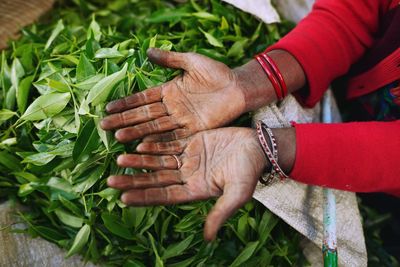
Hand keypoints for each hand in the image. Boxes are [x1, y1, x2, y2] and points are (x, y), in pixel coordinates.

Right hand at [100, 48, 246, 142]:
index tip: (108, 107)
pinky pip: (173, 136)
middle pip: (144, 115)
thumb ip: (170, 59)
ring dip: (137, 131)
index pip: (143, 98)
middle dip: (125, 120)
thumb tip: (147, 51)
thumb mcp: (192, 61)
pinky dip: (158, 140)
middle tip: (104, 125)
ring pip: (155, 126)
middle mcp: (172, 108)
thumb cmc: (217, 73)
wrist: (239, 87)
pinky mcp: (193, 129)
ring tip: (118, 136)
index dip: (126, 103)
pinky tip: (142, 144)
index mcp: (169, 91)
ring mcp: (182, 120)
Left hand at [107, 127, 267, 239]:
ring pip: (159, 161)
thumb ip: (220, 213)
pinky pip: (169, 144)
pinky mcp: (192, 143)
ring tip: (120, 158)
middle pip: (156, 180)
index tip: (123, 198)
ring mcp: (189, 159)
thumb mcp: (237, 194)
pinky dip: (154, 145)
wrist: (258, 146)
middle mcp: (188, 176)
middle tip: (110, 180)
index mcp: (195, 191)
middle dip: (134, 180)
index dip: (144, 197)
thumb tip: (208, 239)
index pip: (164, 196)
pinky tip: (139, 144)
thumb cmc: (249, 171)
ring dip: (140, 161)